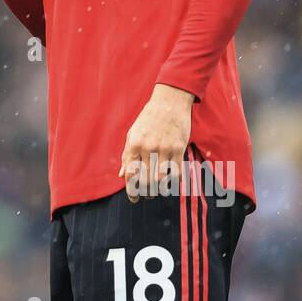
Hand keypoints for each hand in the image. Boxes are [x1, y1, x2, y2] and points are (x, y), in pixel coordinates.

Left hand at [118, 84, 193, 202]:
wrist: (169, 102)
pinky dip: (174, 182)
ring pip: (161, 179)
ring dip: (159, 190)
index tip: (134, 199)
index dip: (131, 191)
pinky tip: (172, 184)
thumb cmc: (148, 119)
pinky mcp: (179, 148)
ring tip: (157, 191)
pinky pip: (177, 172)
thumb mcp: (133, 133)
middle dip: (145, 193)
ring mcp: (165, 148)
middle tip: (147, 197)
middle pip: (146, 180)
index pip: (130, 174)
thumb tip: (122, 175)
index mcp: (134, 143)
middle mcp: (148, 147)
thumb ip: (127, 155)